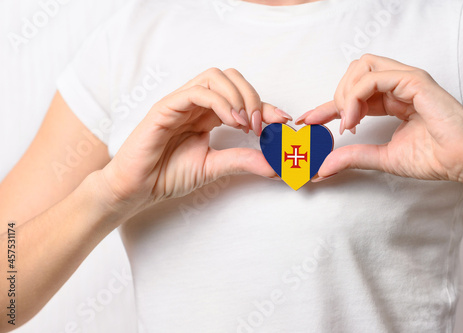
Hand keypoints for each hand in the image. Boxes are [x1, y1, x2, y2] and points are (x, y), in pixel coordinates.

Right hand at [96, 68, 290, 214]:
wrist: (138, 188)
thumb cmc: (169, 174)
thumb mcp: (215, 167)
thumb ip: (243, 161)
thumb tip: (276, 165)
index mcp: (208, 115)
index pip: (242, 98)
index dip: (266, 106)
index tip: (283, 122)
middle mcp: (197, 104)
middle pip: (232, 78)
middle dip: (254, 97)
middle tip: (262, 126)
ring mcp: (181, 102)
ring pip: (215, 77)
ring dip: (238, 96)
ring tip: (246, 124)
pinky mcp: (166, 107)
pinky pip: (197, 92)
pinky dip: (220, 102)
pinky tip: (231, 121)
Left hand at [296, 54, 462, 191]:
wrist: (462, 161)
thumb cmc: (432, 158)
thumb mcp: (382, 158)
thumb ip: (352, 157)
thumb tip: (322, 167)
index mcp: (390, 100)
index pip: (351, 95)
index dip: (326, 106)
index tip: (307, 121)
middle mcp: (396, 86)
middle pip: (353, 72)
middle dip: (337, 95)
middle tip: (338, 124)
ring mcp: (405, 80)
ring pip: (361, 66)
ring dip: (346, 93)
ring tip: (348, 121)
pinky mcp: (414, 80)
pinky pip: (374, 76)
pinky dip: (357, 95)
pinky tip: (355, 118)